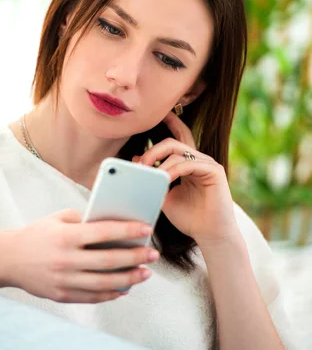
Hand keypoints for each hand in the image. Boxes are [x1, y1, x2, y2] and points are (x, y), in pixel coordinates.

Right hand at [4, 209, 158, 302]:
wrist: (8, 259)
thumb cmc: (37, 235)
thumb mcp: (57, 219)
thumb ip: (84, 220)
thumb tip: (115, 225)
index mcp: (65, 237)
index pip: (103, 232)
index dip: (127, 230)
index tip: (147, 228)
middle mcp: (65, 260)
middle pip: (108, 260)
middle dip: (135, 257)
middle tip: (153, 254)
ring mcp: (63, 280)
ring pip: (104, 282)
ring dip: (129, 279)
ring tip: (145, 273)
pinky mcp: (61, 296)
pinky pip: (92, 296)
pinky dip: (111, 293)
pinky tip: (125, 287)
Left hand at [133, 111, 238, 246]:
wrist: (210, 236)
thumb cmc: (189, 218)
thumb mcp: (164, 197)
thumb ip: (152, 179)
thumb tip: (135, 160)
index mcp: (188, 163)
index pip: (178, 137)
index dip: (170, 123)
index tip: (158, 114)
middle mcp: (199, 160)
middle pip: (173, 142)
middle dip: (153, 150)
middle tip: (140, 163)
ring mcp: (208, 164)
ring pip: (178, 151)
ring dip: (158, 161)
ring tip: (146, 173)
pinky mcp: (215, 171)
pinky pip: (188, 163)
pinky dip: (172, 170)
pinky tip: (163, 179)